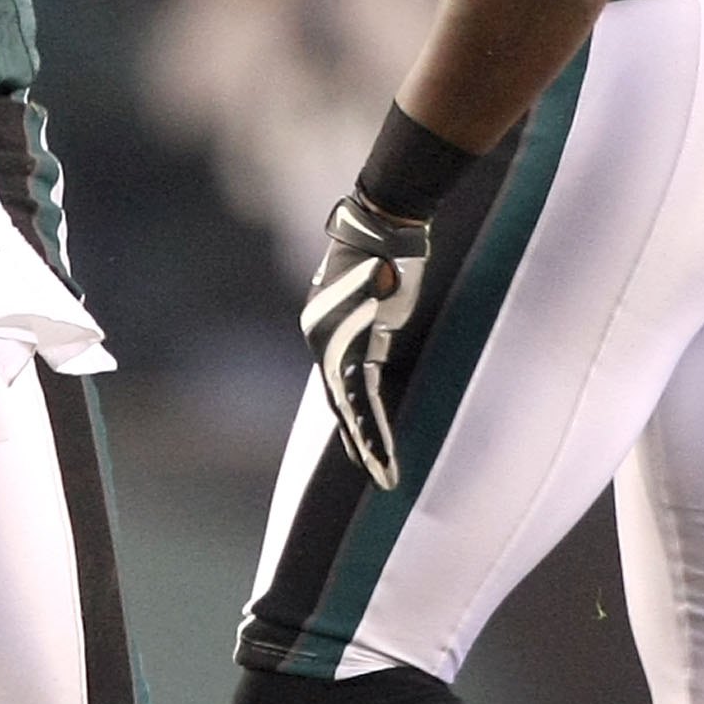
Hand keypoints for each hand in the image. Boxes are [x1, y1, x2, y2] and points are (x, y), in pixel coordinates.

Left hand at [301, 191, 429, 490]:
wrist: (381, 231)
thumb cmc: (380, 254)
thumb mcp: (368, 290)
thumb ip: (367, 317)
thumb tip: (375, 323)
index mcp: (321, 328)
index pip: (334, 379)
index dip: (347, 410)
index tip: (357, 436)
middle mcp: (322, 341)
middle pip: (338, 399)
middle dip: (354, 438)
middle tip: (368, 468)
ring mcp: (337, 347)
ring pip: (350, 407)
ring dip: (366, 443)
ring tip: (380, 472)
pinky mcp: (360, 349)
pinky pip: (365, 398)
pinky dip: (374, 427)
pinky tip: (382, 450)